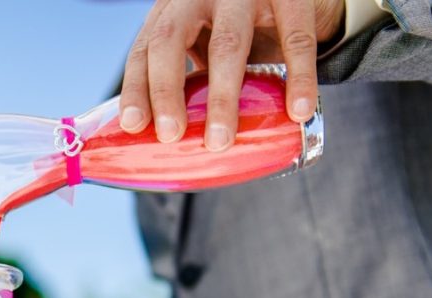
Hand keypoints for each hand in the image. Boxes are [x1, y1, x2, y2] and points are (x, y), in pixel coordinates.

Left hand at [119, 0, 343, 150]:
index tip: (134, 125)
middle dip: (166, 90)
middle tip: (170, 135)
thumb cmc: (236, 31)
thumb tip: (174, 149)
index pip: (143, 49)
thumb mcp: (203, 44)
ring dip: (222, 98)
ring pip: (227, 44)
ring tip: (221, 140)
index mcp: (172, 11)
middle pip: (171, 40)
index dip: (136, 87)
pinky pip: (295, 39)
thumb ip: (189, 81)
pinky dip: (298, 77)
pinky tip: (298, 111)